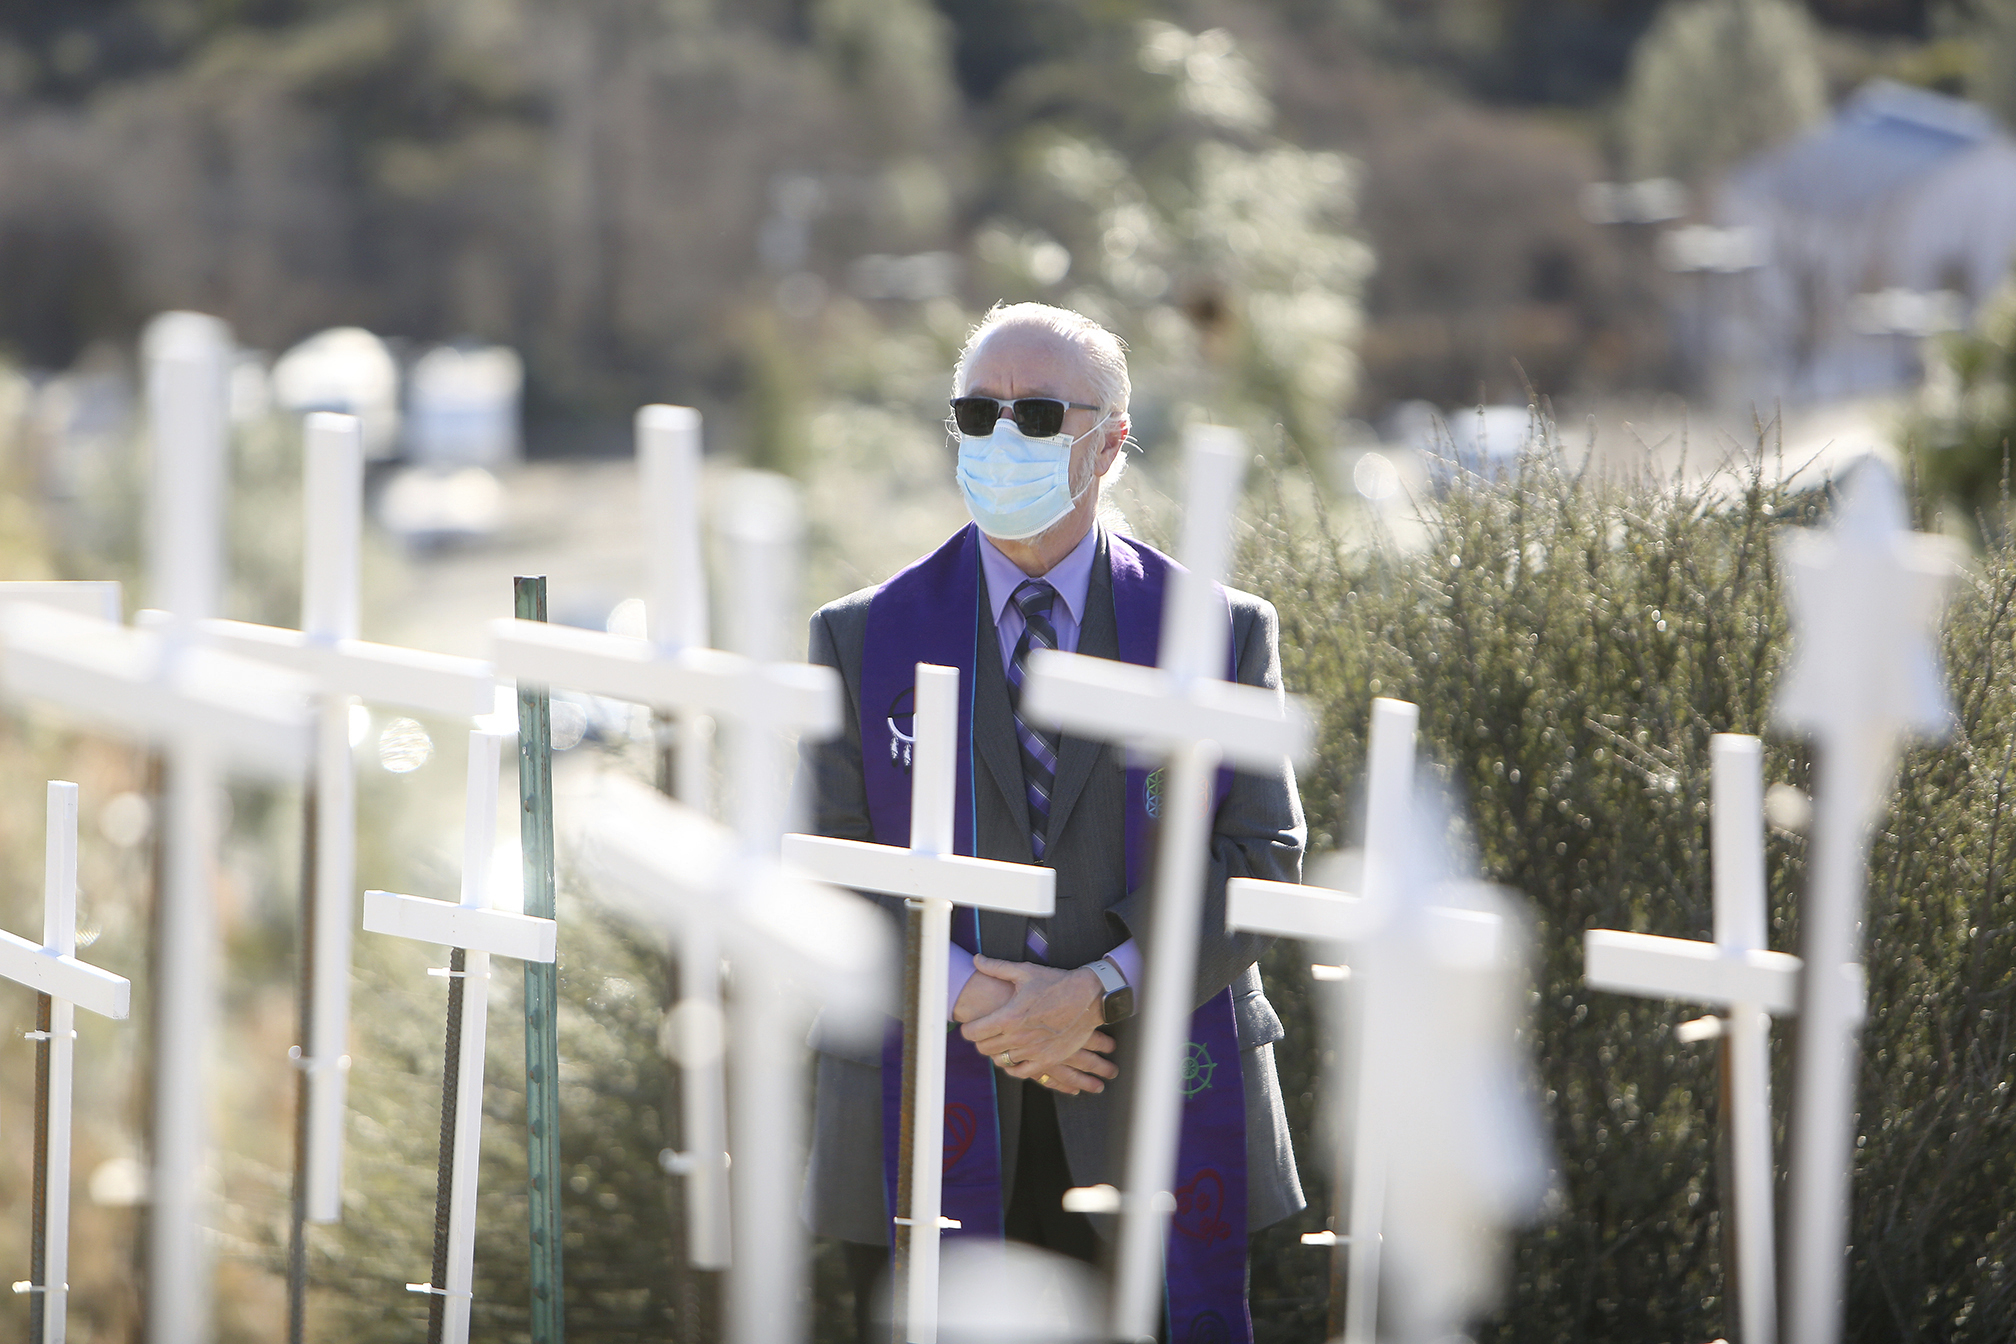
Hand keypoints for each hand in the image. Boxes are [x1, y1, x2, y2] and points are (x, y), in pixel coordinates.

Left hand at [959, 955, 1117, 1094]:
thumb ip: (997, 967)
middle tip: (984, 1034)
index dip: (968, 1029)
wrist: (1088, 997)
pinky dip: (1013, 1067)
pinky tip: (1013, 1058)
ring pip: (1002, 1061)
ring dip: (997, 1052)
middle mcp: (1019, 1037)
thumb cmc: (1056, 983)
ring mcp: (1034, 1050)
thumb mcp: (1025, 972)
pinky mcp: (1048, 1059)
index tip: (969, 1026)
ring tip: (999, 1043)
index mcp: (1009, 1016)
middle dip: (981, 1041)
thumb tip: (977, 959)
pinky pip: (1021, 1072)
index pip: (974, 1032)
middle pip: (984, 1048)